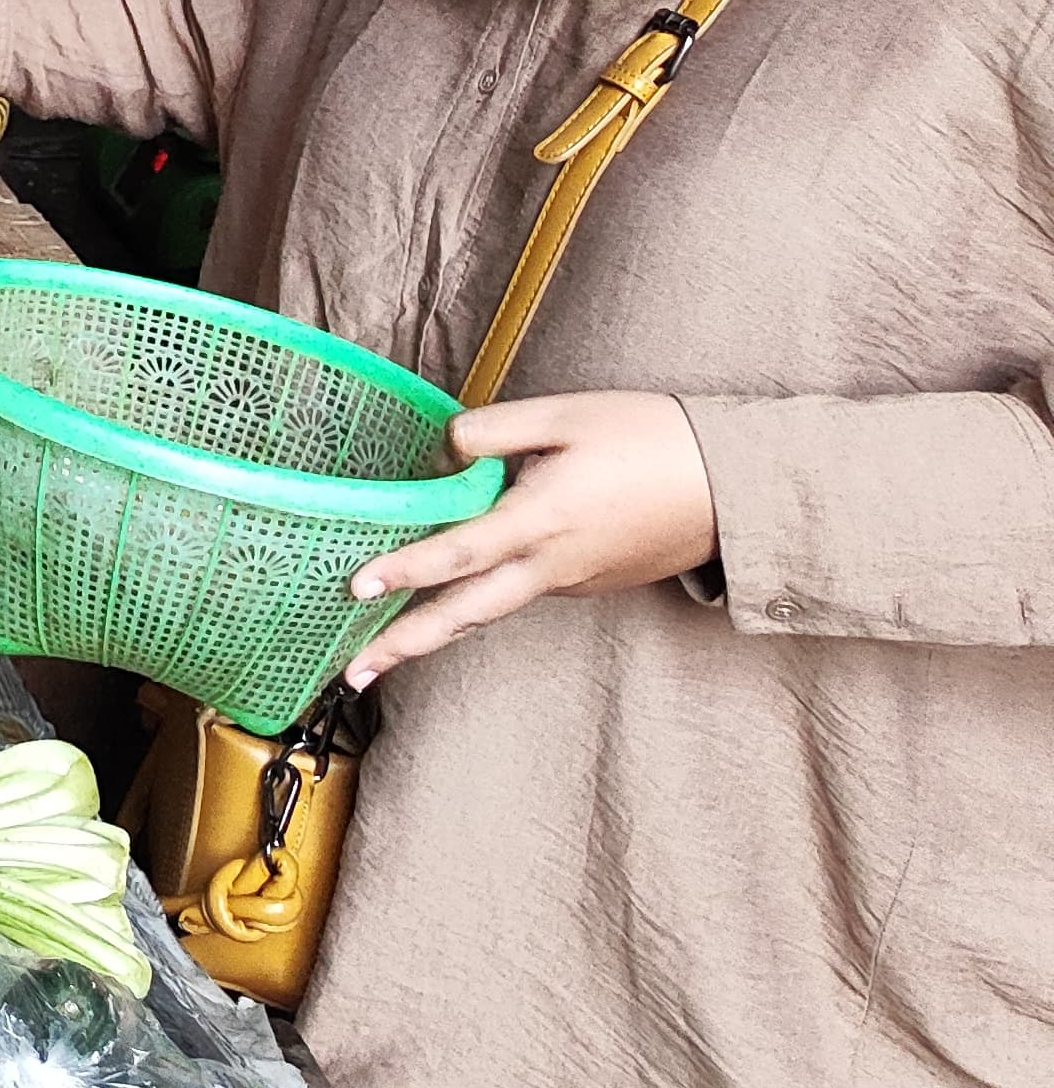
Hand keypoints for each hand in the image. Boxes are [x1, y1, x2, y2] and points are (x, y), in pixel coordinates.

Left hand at [343, 391, 716, 686]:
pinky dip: (482, 599)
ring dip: (438, 629)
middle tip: (353, 673)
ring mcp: (572, 582)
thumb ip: (494, 430)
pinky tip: (454, 593)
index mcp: (540, 519)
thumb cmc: (650, 440)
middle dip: (407, 644)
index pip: (458, 552)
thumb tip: (442, 449)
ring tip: (386, 648)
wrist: (734, 486)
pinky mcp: (589, 583)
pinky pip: (524, 591)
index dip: (405, 569)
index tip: (357, 587)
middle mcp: (551, 565)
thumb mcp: (565, 414)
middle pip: (467, 613)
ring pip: (492, 609)